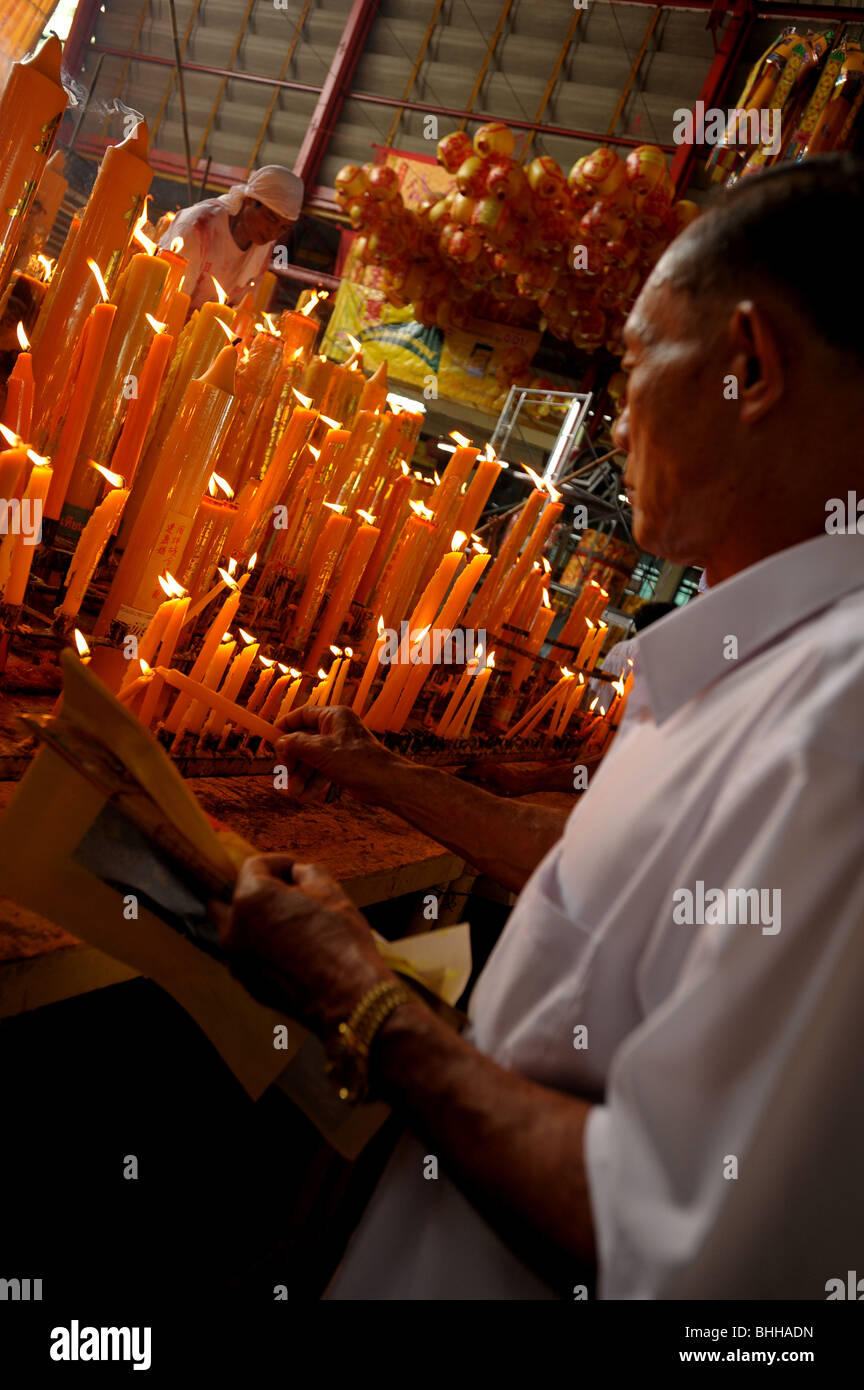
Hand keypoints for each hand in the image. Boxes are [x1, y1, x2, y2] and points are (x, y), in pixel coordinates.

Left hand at [215, 853, 392, 1031]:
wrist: (347, 996)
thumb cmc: (339, 940)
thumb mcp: (329, 891)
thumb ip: (306, 872)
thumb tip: (298, 874)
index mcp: (250, 899)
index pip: (254, 866)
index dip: (278, 863)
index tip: (297, 869)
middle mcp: (233, 930)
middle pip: (236, 898)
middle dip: (259, 892)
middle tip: (287, 894)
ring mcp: (238, 961)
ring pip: (239, 930)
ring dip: (258, 920)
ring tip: (292, 922)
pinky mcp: (248, 985)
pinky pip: (249, 956)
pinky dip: (264, 947)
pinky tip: (293, 950)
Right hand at [274, 703, 400, 803]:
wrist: (385, 783)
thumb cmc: (358, 761)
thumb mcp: (320, 751)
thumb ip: (295, 745)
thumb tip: (279, 743)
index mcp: (333, 716)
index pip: (301, 715)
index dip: (284, 727)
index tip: (270, 740)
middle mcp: (336, 729)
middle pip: (303, 742)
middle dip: (292, 763)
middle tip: (284, 776)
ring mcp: (339, 748)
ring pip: (310, 761)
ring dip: (300, 777)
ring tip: (293, 794)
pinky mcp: (343, 765)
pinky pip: (320, 772)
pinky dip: (312, 783)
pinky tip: (304, 797)